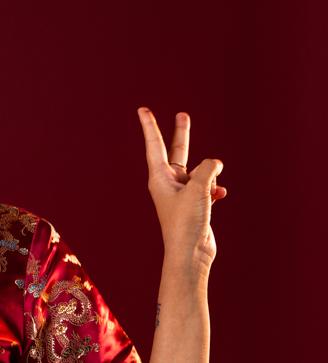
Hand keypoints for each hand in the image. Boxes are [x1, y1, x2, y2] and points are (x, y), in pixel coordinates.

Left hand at [137, 108, 226, 264]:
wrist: (190, 252)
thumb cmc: (186, 222)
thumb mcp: (198, 188)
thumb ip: (207, 169)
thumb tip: (215, 164)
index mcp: (159, 177)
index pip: (154, 145)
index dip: (150, 126)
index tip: (143, 110)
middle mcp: (168, 183)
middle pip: (177, 152)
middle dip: (182, 134)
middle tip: (183, 114)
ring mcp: (181, 193)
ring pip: (198, 172)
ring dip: (210, 174)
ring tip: (213, 186)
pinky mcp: (194, 204)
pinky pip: (207, 188)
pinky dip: (215, 189)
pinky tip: (220, 195)